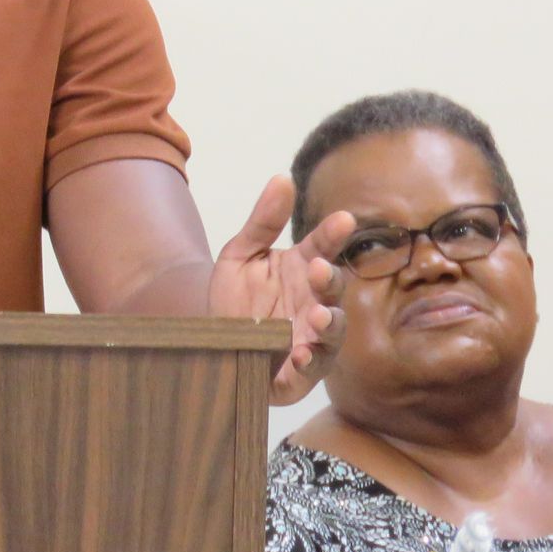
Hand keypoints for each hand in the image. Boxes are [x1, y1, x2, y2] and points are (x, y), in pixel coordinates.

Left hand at [207, 174, 354, 405]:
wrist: (209, 342)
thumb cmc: (234, 297)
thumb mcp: (241, 253)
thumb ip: (262, 221)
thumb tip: (282, 178)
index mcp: (301, 269)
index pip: (323, 247)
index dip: (333, 234)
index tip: (343, 219)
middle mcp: (313, 303)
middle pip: (332, 289)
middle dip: (329, 279)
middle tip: (317, 268)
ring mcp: (309, 338)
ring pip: (331, 332)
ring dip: (328, 324)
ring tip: (318, 316)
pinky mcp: (297, 373)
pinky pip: (309, 369)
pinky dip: (308, 362)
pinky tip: (299, 353)